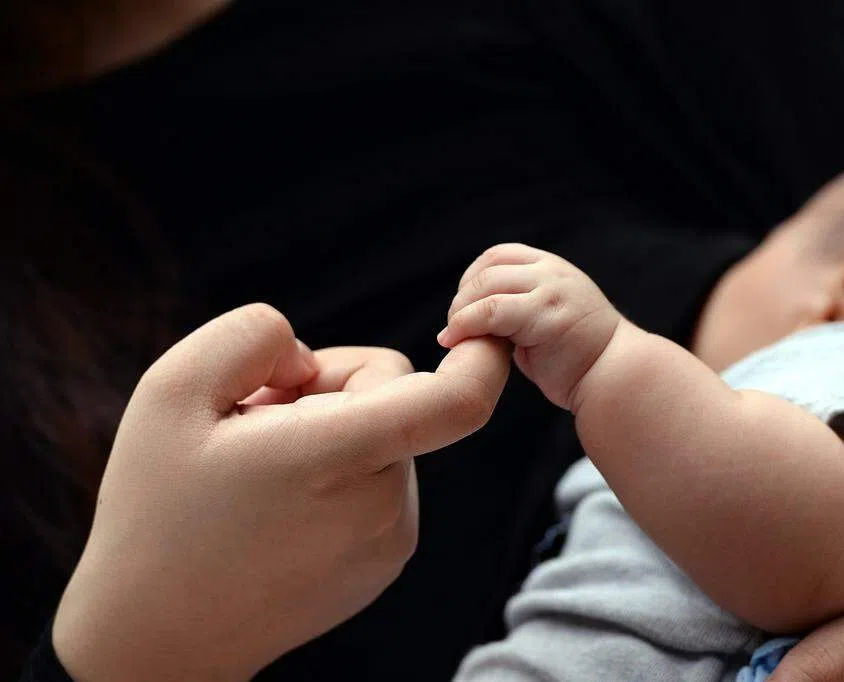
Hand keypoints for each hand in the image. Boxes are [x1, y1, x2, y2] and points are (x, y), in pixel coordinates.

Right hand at [53, 303, 509, 680]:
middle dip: (329, 382)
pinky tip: (283, 500)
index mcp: (335, 458)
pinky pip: (383, 475)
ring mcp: (390, 537)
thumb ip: (255, 336)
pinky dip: (342, 469)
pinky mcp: (387, 558)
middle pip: (393, 388)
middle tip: (256, 418)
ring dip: (333, 427)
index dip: (484, 354)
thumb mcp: (173, 391)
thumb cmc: (157, 509)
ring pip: (387, 430)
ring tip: (263, 468)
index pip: (457, 402)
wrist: (157, 636)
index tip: (479, 325)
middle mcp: (380, 502)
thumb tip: (312, 358)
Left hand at [439, 243, 620, 408]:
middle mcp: (552, 272)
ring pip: (486, 286)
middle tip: (453, 328)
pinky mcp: (546, 315)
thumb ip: (518, 308)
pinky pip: (492, 311)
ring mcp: (551, 290)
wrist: (616, 377)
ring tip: (453, 337)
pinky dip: (466, 324)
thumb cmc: (578, 359)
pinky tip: (455, 341)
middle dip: (462, 297)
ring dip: (460, 312)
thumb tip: (474, 315)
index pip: (499, 255)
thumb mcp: (547, 318)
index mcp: (552, 268)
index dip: (471, 277)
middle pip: (488, 269)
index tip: (462, 308)